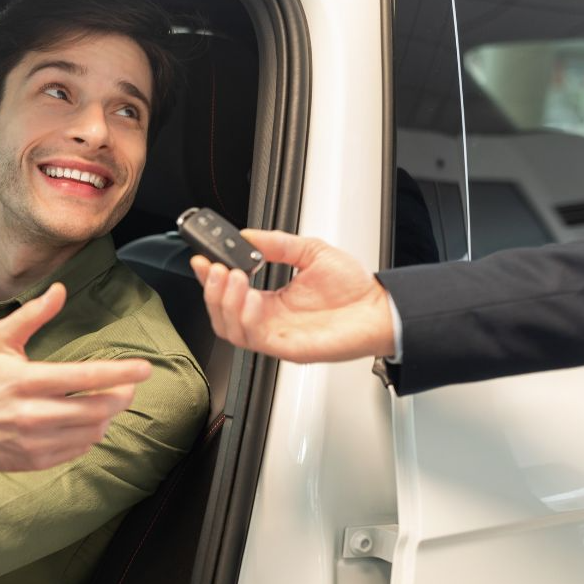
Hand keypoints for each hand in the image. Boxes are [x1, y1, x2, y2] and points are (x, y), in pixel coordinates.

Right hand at [0, 283, 151, 471]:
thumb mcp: (0, 339)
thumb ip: (32, 315)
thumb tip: (60, 290)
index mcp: (26, 380)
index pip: (84, 377)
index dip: (119, 373)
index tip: (145, 368)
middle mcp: (32, 413)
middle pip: (96, 409)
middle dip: (121, 396)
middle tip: (129, 386)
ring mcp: (34, 441)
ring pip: (91, 432)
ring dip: (107, 416)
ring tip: (107, 403)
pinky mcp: (35, 460)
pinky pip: (78, 450)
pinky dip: (90, 435)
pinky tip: (86, 422)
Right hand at [191, 229, 395, 362]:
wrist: (380, 310)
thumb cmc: (354, 290)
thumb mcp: (311, 252)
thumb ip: (278, 244)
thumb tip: (248, 235)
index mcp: (272, 301)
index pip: (229, 293)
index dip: (211, 278)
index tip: (203, 259)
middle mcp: (269, 320)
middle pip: (221, 313)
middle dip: (211, 289)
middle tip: (216, 268)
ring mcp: (276, 335)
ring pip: (229, 328)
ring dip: (224, 302)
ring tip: (232, 277)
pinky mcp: (286, 347)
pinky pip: (252, 338)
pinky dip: (244, 316)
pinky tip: (250, 297)